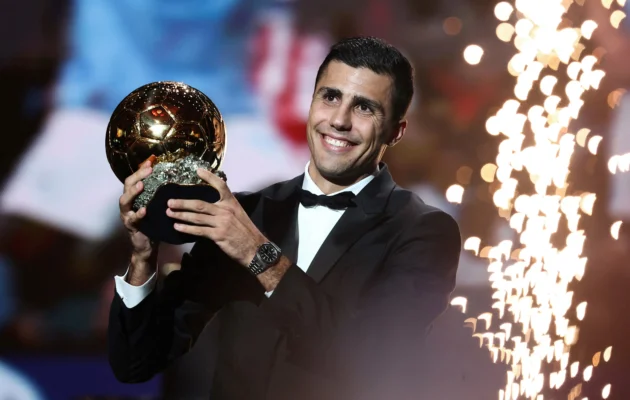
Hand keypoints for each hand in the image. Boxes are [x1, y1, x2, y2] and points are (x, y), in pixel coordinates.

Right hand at [119, 160, 157, 282]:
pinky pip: (133, 219)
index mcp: (134, 197)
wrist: (147, 245)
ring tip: (141, 186)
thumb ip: (158, 194)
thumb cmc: (153, 222)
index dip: (141, 169)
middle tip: (148, 170)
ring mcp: (127, 215)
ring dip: (133, 193)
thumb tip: (172, 177)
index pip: (135, 178)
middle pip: (127, 186)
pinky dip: (138, 214)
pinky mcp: (131, 226)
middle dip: (137, 176)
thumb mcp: (155, 205)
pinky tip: (144, 210)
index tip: (151, 160)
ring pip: (124, 201)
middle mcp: (128, 204)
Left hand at [166, 169, 266, 267]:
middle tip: (169, 202)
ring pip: (197, 217)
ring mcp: (221, 223)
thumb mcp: (239, 215)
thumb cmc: (247, 232)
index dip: (209, 177)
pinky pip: (199, 231)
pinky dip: (187, 229)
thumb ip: (225, 209)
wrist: (256, 248)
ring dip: (181, 215)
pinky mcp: (218, 235)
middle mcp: (226, 210)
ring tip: (169, 213)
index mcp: (232, 203)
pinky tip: (178, 227)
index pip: (221, 186)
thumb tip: (210, 207)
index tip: (198, 170)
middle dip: (183, 203)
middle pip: (200, 204)